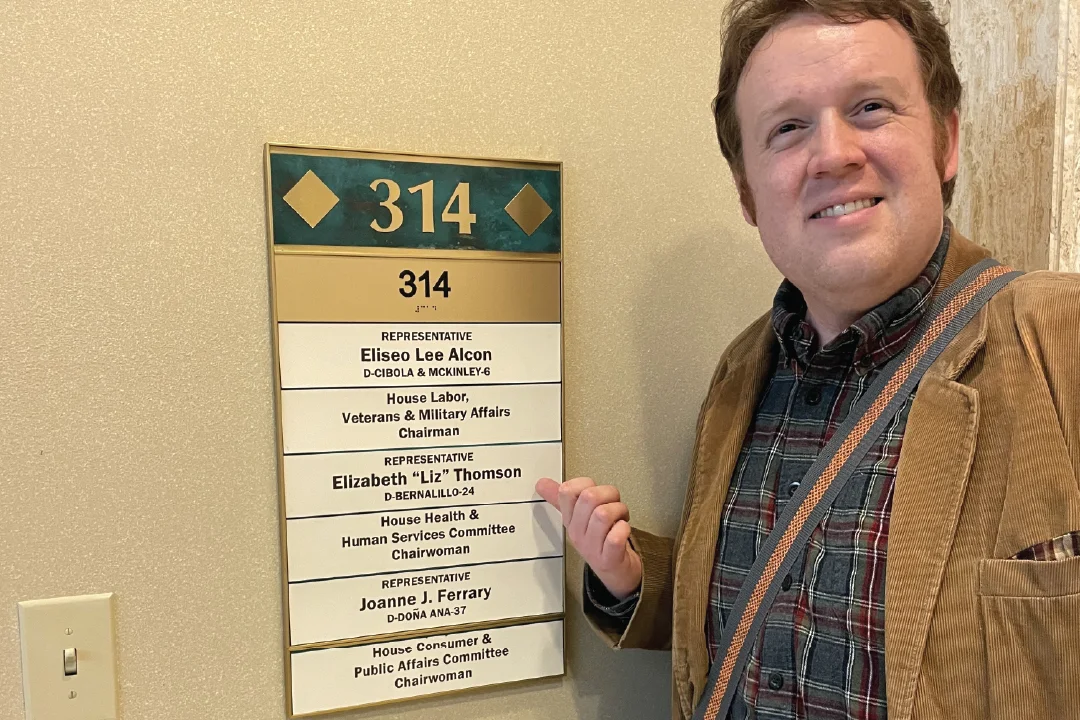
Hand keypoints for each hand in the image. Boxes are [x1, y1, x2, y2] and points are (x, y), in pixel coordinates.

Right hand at [536, 476, 642, 599]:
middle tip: (613, 503)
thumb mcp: (577, 518)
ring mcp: (592, 547)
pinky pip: (615, 537)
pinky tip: (623, 530)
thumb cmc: (599, 542)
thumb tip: (541, 483)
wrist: (616, 573)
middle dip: (608, 494)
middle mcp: (578, 532)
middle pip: (589, 497)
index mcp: (569, 520)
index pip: (567, 491)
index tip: (594, 491)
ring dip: (619, 510)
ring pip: (603, 514)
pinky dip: (623, 529)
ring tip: (621, 517)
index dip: (585, 483)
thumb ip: (561, 499)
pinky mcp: (609, 558)